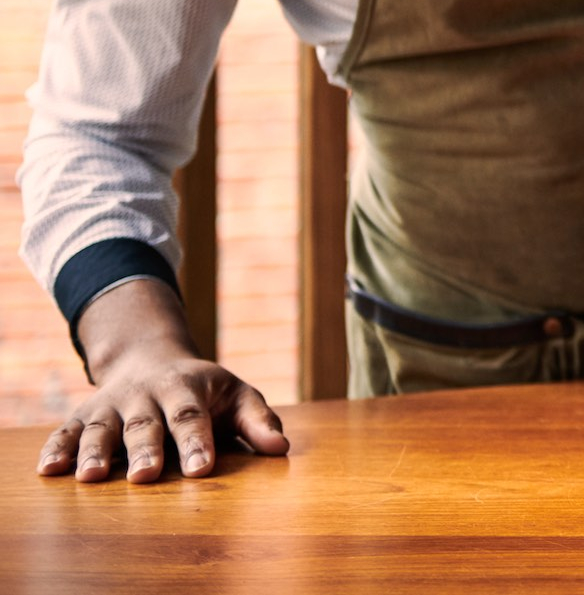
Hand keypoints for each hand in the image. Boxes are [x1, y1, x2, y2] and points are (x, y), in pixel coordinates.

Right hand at [36, 279, 288, 483]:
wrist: (152, 358)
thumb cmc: (204, 390)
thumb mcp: (236, 395)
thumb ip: (257, 420)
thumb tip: (281, 447)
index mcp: (187, 387)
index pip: (193, 416)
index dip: (198, 442)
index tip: (203, 468)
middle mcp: (146, 393)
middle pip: (146, 423)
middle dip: (146, 449)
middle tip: (146, 475)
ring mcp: (112, 403)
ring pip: (102, 427)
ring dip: (94, 451)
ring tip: (90, 478)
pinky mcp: (84, 414)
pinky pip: (66, 430)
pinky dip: (57, 448)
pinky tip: (48, 470)